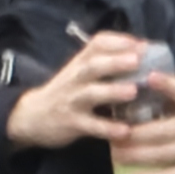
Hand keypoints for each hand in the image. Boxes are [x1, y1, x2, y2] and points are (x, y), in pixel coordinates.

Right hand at [6, 32, 150, 149]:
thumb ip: (106, 62)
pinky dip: (107, 128)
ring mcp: (73, 100)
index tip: (142, 45)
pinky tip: (124, 131)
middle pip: (93, 66)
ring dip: (112, 91)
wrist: (33, 115)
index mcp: (81, 62)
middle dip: (115, 62)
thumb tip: (142, 52)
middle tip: (137, 60)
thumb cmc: (68, 92)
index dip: (119, 42)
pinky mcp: (72, 123)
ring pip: (91, 94)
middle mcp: (76, 77)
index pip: (98, 44)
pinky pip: (91, 125)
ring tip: (133, 92)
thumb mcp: (81, 72)